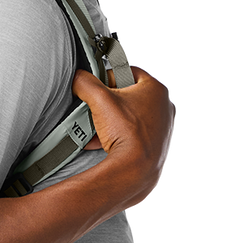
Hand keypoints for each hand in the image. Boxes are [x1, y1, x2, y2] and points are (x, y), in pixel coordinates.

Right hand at [71, 66, 174, 206]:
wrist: (135, 170)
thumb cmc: (125, 132)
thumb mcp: (98, 100)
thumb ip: (85, 82)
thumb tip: (77, 78)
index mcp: (156, 88)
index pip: (128, 72)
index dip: (108, 78)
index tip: (97, 89)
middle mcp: (164, 106)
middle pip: (128, 96)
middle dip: (108, 103)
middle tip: (96, 110)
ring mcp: (162, 127)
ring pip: (130, 116)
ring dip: (112, 121)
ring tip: (98, 128)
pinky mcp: (157, 144)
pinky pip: (134, 134)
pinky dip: (119, 136)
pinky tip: (103, 142)